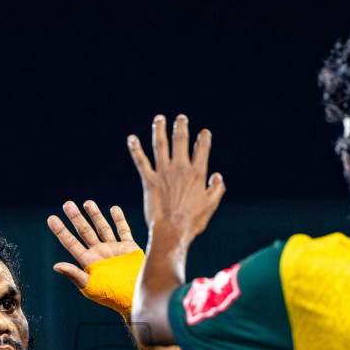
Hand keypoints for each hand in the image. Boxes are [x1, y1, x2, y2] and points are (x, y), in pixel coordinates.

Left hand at [47, 200, 139, 287]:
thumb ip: (75, 274)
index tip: (51, 219)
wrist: (136, 296)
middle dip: (76, 218)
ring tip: (87, 203)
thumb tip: (56, 266)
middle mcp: (100, 253)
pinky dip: (119, 220)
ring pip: (102, 228)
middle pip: (84, 232)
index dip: (61, 231)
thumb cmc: (112, 295)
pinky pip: (123, 230)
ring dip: (95, 215)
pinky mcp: (129, 248)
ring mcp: (114, 249)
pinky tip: (114, 209)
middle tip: (67, 204)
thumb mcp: (90, 286)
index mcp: (89, 262)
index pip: (71, 243)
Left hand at [127, 114, 224, 248]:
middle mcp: (180, 168)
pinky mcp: (149, 180)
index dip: (204, 138)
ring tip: (159, 119)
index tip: (204, 133)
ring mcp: (163, 172)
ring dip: (159, 129)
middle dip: (181, 126)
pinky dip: (136, 149)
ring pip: (160, 144)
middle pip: (180, 140)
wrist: (172, 230)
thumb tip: (217, 176)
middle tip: (180, 118)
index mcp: (197, 173)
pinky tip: (132, 139)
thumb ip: (217, 188)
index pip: (202, 148)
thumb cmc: (193, 221)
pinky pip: (141, 161)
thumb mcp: (211, 205)